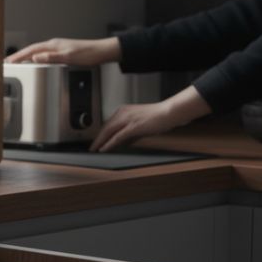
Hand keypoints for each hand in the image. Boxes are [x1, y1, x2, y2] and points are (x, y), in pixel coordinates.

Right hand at [6, 37, 120, 65]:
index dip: (18, 56)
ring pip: (37, 52)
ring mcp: (57, 48)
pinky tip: (36, 62)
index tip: (8, 61)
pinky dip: (35, 58)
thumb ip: (51, 57)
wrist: (101, 52)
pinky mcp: (62, 52)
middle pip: (32, 50)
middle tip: (8, 61)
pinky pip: (43, 55)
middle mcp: (53, 45)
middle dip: (19, 56)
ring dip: (26, 57)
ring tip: (17, 62)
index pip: (31, 50)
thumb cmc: (88, 54)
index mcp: (53, 45)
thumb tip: (35, 58)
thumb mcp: (68, 57)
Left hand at [90, 86, 211, 151]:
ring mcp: (127, 119)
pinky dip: (109, 143)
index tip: (96, 141)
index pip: (108, 124)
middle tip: (92, 147)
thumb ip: (130, 132)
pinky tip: (104, 148)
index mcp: (124, 111)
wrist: (169, 112)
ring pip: (108, 132)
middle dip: (98, 139)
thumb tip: (122, 142)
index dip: (101, 134)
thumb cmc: (158, 117)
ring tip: (94, 149)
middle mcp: (123, 113)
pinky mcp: (133, 126)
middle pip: (105, 128)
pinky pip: (117, 137)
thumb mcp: (139, 123)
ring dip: (100, 142)